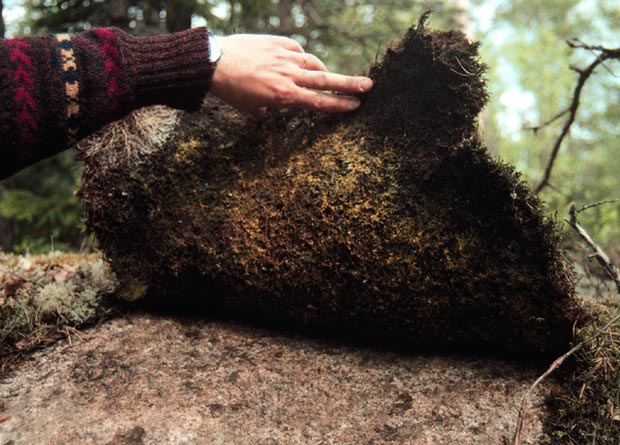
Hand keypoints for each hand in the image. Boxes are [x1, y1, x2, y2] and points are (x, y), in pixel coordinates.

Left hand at [210, 34, 373, 118]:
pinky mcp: (277, 43)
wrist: (213, 62)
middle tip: (369, 85)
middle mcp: (288, 76)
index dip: (339, 104)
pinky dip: (300, 58)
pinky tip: (297, 62)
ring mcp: (284, 57)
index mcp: (284, 96)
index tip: (356, 105)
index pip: (318, 102)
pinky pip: (296, 51)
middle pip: (326, 80)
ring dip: (323, 71)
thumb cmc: (230, 90)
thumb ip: (264, 111)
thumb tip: (268, 113)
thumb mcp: (248, 108)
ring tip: (330, 75)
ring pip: (313, 64)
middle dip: (349, 84)